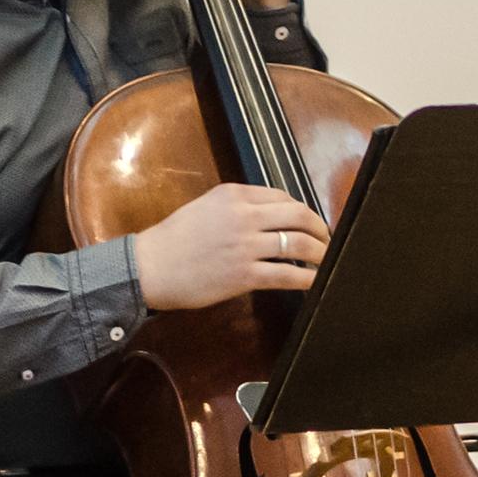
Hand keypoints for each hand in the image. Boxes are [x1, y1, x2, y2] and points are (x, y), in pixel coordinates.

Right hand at [131, 184, 329, 311]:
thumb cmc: (173, 240)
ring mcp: (245, 245)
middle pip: (298, 215)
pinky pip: (287, 275)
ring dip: (319, 252)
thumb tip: (270, 218)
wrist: (150, 268)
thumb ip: (237, 207)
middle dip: (320, 228)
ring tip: (326, 260)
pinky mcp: (244, 275)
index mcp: (234, 195)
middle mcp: (244, 215)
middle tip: (327, 240)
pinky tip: (315, 281)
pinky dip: (307, 278)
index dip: (302, 211)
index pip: (282, 196)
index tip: (309, 222)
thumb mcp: (206, 207)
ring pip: (298, 244)